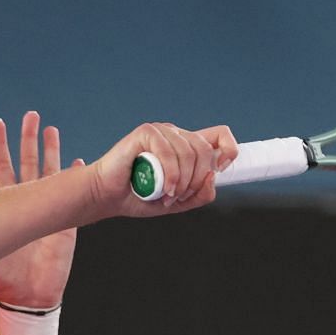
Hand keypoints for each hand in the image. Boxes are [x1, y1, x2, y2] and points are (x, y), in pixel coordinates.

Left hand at [0, 111, 81, 309]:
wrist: (28, 300)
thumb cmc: (3, 282)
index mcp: (5, 208)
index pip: (2, 169)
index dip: (0, 147)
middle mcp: (26, 205)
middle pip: (28, 163)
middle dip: (28, 139)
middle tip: (30, 115)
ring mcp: (47, 213)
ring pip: (50, 174)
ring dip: (52, 151)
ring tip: (51, 129)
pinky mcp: (65, 226)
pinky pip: (72, 197)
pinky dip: (74, 179)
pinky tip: (78, 162)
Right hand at [87, 123, 238, 219]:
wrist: (107, 197)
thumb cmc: (138, 197)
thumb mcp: (177, 203)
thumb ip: (199, 195)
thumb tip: (212, 177)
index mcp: (186, 147)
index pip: (220, 135)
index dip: (228, 149)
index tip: (218, 171)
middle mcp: (177, 135)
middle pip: (205, 150)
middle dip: (197, 179)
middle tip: (179, 196)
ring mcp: (162, 132)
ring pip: (189, 152)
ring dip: (182, 181)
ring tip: (167, 195)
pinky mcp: (146, 132)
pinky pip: (169, 151)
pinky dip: (170, 174)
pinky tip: (164, 188)